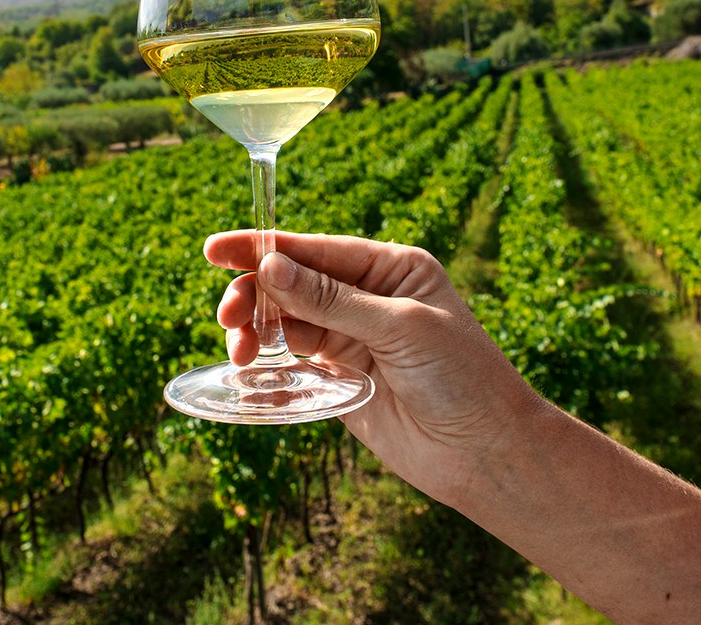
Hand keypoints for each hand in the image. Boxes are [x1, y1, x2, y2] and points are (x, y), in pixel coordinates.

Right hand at [204, 230, 541, 507]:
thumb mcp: (399, 327)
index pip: (315, 249)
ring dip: (255, 329)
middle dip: (254, 294)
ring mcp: (351, 337)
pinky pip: (291, 361)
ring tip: (238, 349)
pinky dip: (266, 362)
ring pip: (285, 321)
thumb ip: (331, 299)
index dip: (263, 247)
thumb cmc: (462, 377)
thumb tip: (270, 267)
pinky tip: (248, 371)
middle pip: (292, 283)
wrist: (485, 452)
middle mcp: (366, 297)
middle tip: (227, 316)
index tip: (215, 248)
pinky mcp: (339, 378)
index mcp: (390, 267)